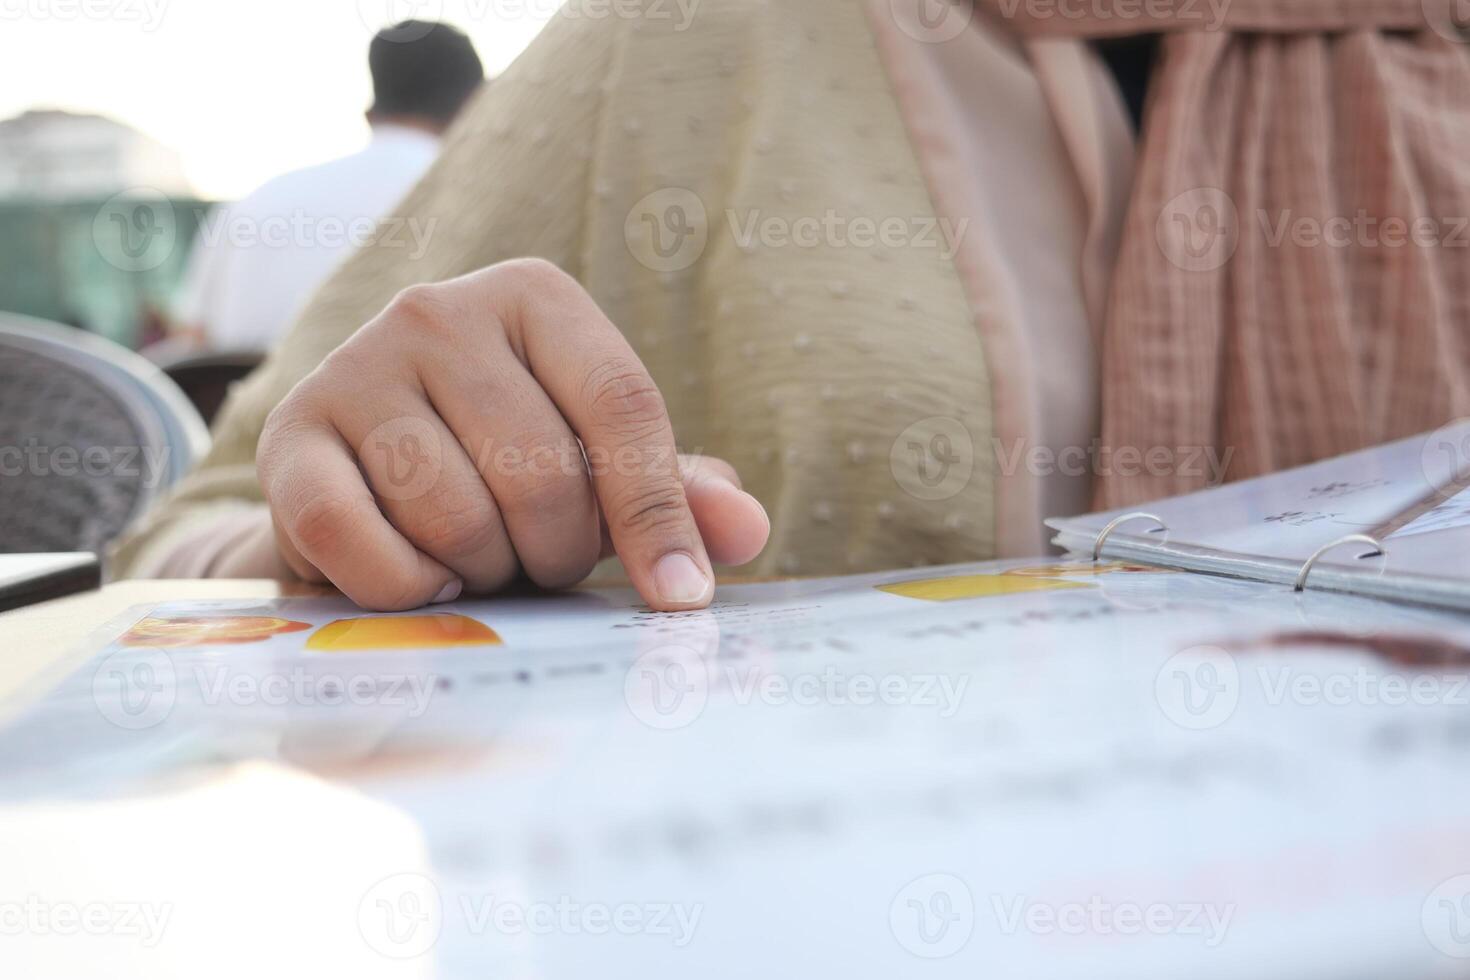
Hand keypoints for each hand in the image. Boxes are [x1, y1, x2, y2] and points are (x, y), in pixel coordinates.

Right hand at [257, 259, 769, 610]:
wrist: (363, 478)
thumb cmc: (503, 468)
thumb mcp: (597, 469)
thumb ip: (674, 492)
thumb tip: (747, 528)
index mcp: (535, 298)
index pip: (623, 405)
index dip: (659, 515)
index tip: (683, 601)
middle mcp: (438, 311)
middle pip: (541, 473)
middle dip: (554, 553)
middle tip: (536, 561)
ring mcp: (355, 365)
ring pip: (454, 515)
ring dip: (482, 573)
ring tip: (475, 560)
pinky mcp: (289, 438)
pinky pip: (358, 538)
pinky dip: (402, 587)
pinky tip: (417, 576)